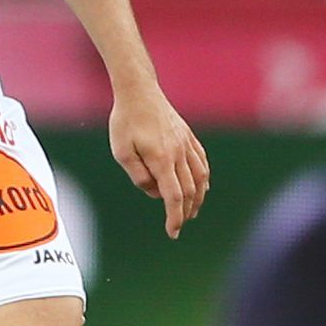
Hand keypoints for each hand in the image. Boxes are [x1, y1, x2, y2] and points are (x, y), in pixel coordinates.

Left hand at [109, 84, 209, 238]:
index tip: (173, 233)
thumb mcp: (122, 152)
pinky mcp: (188, 137)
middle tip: (177, 226)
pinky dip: (204, 179)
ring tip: (191, 212)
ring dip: (197, 199)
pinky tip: (201, 188)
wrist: (139, 92)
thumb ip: (138, 176)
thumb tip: (154, 192)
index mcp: (162, 159)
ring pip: (200, 178)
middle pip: (189, 191)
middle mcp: (179, 153)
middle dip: (185, 212)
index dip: (174, 218)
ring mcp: (186, 144)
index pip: (173, 196)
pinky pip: (202, 163)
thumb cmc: (125, 122)